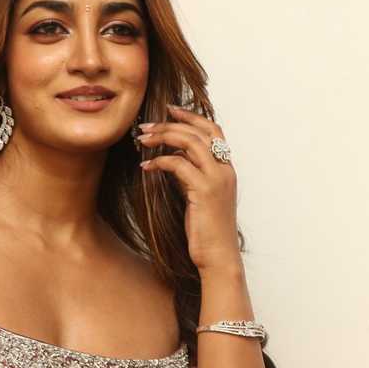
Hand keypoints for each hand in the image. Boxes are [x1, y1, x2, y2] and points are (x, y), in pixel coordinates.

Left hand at [136, 104, 240, 273]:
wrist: (218, 257)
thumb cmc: (206, 232)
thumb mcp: (197, 198)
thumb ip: (189, 177)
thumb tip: (170, 161)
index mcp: (226, 169)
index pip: (213, 130)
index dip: (191, 116)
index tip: (169, 110)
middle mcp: (225, 170)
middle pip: (199, 131)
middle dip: (170, 124)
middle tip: (145, 126)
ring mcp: (217, 179)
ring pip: (190, 142)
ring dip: (163, 136)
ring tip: (142, 140)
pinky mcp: (204, 191)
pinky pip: (178, 164)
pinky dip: (159, 161)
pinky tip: (146, 167)